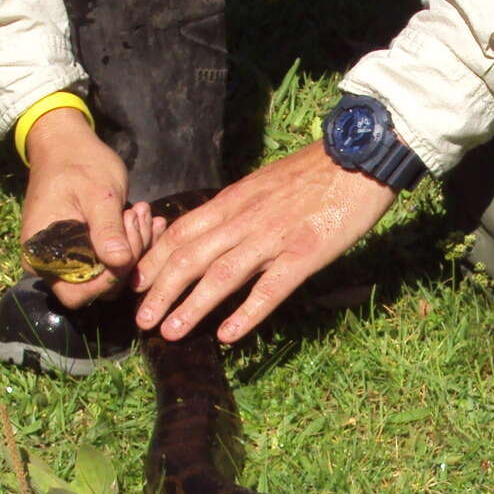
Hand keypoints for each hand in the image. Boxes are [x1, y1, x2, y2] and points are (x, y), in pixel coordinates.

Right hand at [20, 107, 139, 308]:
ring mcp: (70, 259)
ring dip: (134, 247)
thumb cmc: (77, 163)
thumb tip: (119, 262)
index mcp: (43, 255)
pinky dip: (134, 243)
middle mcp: (52, 265)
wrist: (66, 145)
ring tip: (141, 211)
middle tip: (137, 216)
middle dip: (127, 257)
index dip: (109, 279)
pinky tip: (147, 218)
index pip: (78, 292)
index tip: (127, 243)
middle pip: (98, 286)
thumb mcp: (96, 193)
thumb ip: (106, 229)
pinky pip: (112, 260)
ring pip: (111, 274)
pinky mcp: (86, 250)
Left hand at [133, 143, 396, 342]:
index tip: (135, 283)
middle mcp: (244, 219)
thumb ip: (238, 209)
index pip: (180, 232)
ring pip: (220, 275)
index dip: (153, 259)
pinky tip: (228, 335)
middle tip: (141, 320)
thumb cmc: (315, 173)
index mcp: (233, 201)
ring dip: (191, 306)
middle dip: (160, 290)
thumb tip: (214, 231)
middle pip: (189, 257)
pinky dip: (246, 313)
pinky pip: (269, 288)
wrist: (358, 157)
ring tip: (170, 333)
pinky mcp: (304, 254)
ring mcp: (273, 238)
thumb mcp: (263, 184)